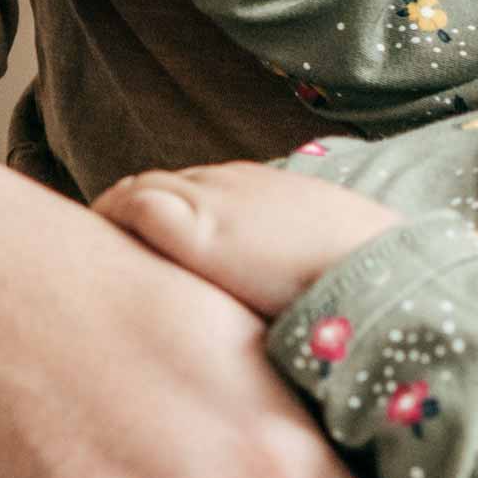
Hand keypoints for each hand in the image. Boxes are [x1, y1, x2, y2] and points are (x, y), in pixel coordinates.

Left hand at [94, 161, 398, 311]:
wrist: (381, 273)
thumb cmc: (369, 273)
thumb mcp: (334, 253)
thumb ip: (302, 257)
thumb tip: (305, 295)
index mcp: (267, 188)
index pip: (198, 188)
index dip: (171, 214)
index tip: (154, 249)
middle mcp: (233, 182)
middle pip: (162, 184)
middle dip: (134, 214)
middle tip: (112, 257)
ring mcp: (211, 201)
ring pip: (138, 189)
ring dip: (116, 219)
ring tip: (96, 260)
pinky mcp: (194, 228)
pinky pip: (130, 207)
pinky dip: (110, 221)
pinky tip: (98, 254)